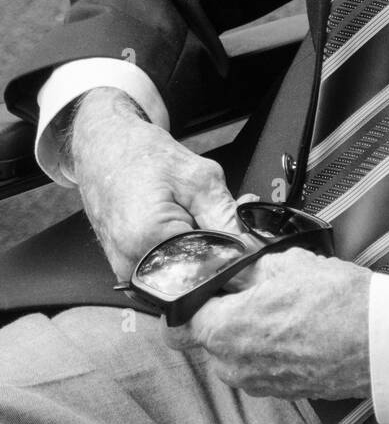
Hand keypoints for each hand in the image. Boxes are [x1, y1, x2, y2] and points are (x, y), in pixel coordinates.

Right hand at [68, 88, 240, 279]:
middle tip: (216, 212)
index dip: (236, 250)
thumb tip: (251, 250)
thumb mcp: (199, 177)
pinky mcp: (127, 272)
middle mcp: (132, 266)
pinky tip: (181, 223)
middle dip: (219, 249)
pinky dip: (182, 250)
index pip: (212, 266)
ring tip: (194, 213)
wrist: (103, 149)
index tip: (243, 229)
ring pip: (184, 274)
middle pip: (197, 274)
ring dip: (200, 249)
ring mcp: (127, 273)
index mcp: (149, 241)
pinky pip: (167, 270)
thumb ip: (227, 218)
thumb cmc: (142, 156)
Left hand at [165, 248, 371, 400]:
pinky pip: (260, 365)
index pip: (181, 319)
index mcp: (223, 331)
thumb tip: (233, 265)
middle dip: (224, 313)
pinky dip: (270, 347)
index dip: (196, 296)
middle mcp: (233, 365)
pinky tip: (296, 325)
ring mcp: (257, 383)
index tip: (210, 284)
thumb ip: (248, 267)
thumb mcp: (285, 263)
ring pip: (235, 352)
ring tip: (281, 305)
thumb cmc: (337, 302)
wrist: (379, 341)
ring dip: (248, 330)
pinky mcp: (282, 391)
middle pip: (208, 337)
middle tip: (251, 288)